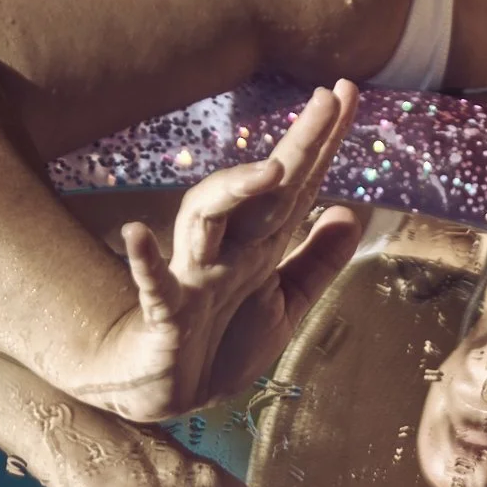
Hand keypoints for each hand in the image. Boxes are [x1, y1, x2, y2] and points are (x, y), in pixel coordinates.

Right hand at [80, 82, 362, 421]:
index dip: (324, 141)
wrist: (168, 394)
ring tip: (272, 168)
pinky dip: (145, 260)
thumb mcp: (286, 304)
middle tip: (326, 99)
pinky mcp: (165, 313)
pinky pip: (154, 284)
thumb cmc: (222, 344)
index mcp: (261, 245)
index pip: (299, 184)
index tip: (347, 91)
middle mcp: (229, 248)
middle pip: (264, 190)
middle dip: (297, 145)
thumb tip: (351, 211)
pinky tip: (135, 234)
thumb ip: (318, 261)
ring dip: (233, 191)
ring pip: (207, 219)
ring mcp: (195, 276)